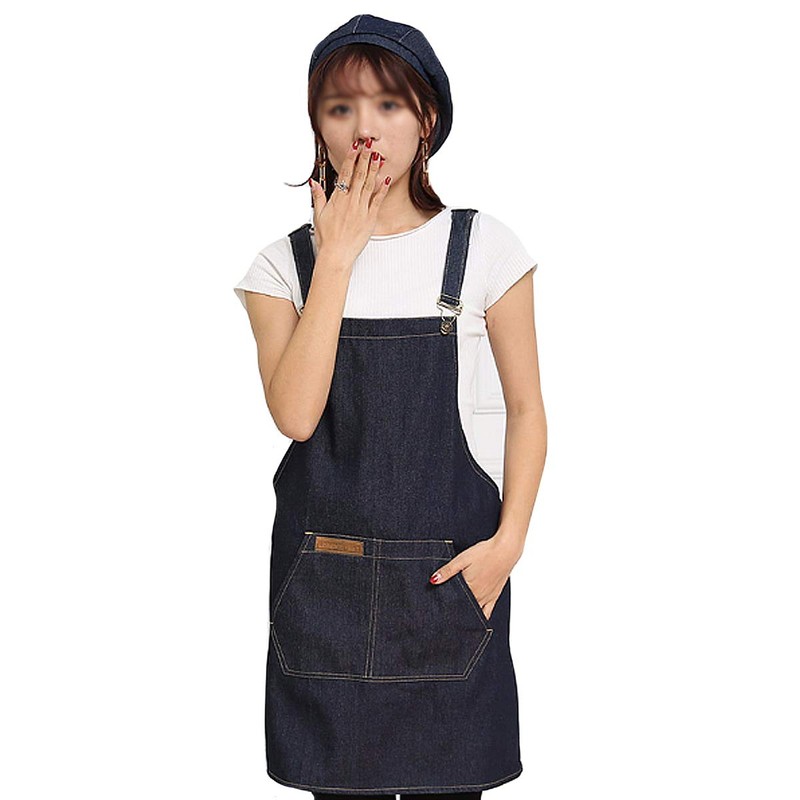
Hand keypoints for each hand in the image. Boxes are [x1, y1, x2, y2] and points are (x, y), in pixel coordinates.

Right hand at [309, 138, 391, 265]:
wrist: (336, 255)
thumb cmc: (327, 238)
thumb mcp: (318, 215)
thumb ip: (318, 196)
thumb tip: (314, 182)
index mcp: (338, 199)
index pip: (345, 173)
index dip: (351, 158)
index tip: (354, 146)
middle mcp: (350, 202)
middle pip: (359, 175)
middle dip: (364, 158)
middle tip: (369, 145)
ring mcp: (361, 210)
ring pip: (369, 185)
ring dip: (374, 169)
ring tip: (378, 156)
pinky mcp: (370, 219)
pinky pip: (377, 201)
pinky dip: (382, 190)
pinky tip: (386, 179)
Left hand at [429, 532, 523, 621]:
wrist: (506, 550)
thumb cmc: (485, 553)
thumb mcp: (462, 559)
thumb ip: (448, 571)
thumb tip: (433, 580)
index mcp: (468, 587)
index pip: (452, 602)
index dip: (444, 605)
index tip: (437, 610)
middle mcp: (478, 596)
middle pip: (462, 608)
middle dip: (453, 611)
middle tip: (444, 614)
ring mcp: (487, 598)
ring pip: (473, 612)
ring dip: (465, 615)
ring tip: (456, 617)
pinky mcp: (494, 596)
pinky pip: (487, 613)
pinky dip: (479, 618)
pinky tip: (474, 620)